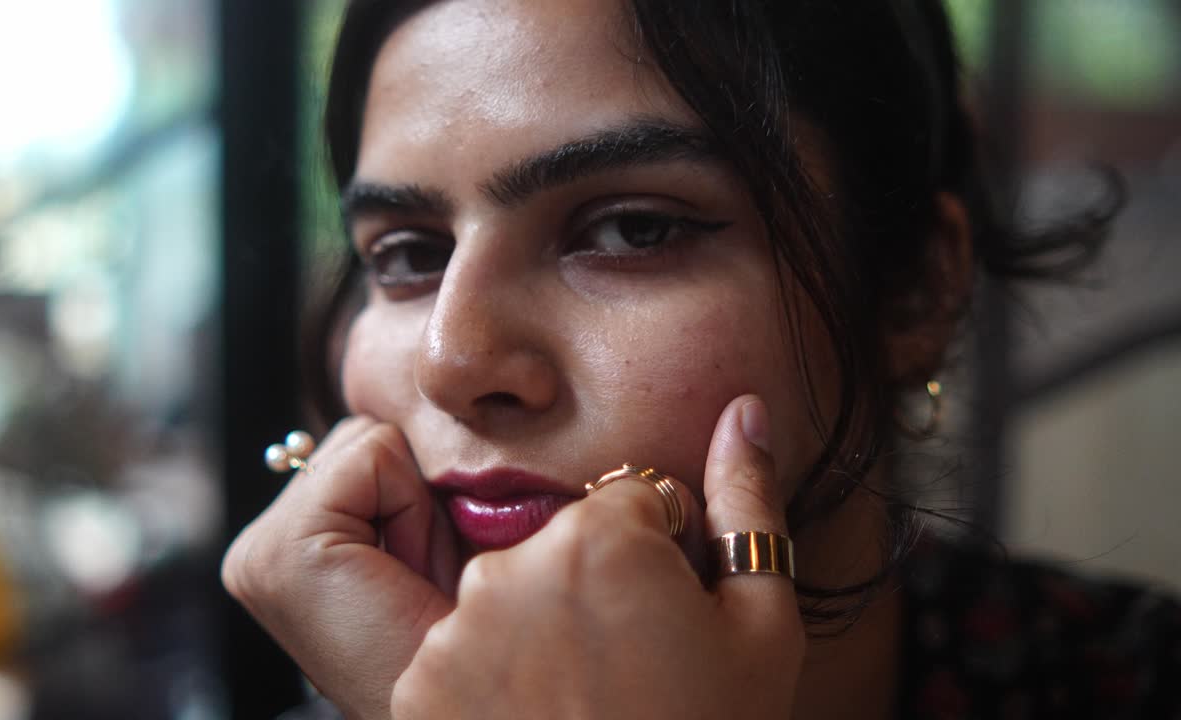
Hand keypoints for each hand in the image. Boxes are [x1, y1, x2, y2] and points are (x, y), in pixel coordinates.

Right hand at [222, 417, 460, 719]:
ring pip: (370, 439)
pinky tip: (403, 571)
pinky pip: (375, 456)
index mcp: (282, 545)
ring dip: (413, 501)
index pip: (362, 448)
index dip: (413, 494)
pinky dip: (410, 506)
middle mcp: (255, 547)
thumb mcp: (426, 539)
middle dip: (410, 493)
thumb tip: (422, 404)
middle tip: (419, 574)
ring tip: (412, 576)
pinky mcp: (282, 550)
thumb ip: (401, 478)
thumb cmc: (461, 630)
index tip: (419, 571)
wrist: (456, 704)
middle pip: (363, 436)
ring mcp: (258, 551)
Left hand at [392, 395, 804, 718]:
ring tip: (591, 696)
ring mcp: (457, 630)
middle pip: (568, 540)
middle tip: (636, 663)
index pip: (636, 501)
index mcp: (601, 538)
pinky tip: (545, 716)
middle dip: (602, 583)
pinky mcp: (420, 685)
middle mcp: (512, 568)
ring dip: (546, 623)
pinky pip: (468, 644)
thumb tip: (744, 409)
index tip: (674, 616)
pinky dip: (497, 670)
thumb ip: (748, 500)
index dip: (665, 557)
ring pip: (514, 589)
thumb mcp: (761, 626)